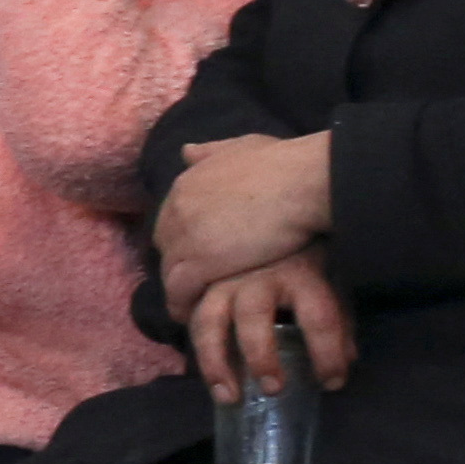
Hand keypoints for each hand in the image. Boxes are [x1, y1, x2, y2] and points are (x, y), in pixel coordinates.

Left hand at [151, 132, 333, 303]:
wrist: (299, 182)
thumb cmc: (283, 163)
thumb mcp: (241, 147)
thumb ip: (212, 152)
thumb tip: (187, 151)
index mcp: (186, 183)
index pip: (171, 219)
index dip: (183, 237)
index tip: (196, 252)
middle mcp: (177, 209)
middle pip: (165, 245)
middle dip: (177, 262)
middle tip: (194, 280)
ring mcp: (186, 237)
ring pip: (169, 272)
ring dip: (177, 290)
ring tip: (188, 307)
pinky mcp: (200, 264)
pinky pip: (179, 291)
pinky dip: (182, 305)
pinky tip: (190, 316)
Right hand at [186, 253, 356, 402]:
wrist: (267, 202)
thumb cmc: (303, 245)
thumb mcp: (330, 275)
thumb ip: (339, 318)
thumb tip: (348, 360)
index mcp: (299, 273)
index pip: (320, 318)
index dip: (328, 355)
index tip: (332, 382)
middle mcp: (258, 276)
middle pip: (254, 320)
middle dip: (261, 358)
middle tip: (273, 390)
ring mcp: (223, 278)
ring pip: (209, 321)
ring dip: (214, 361)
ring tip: (227, 395)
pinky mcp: (201, 282)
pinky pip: (189, 314)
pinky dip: (191, 343)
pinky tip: (197, 368)